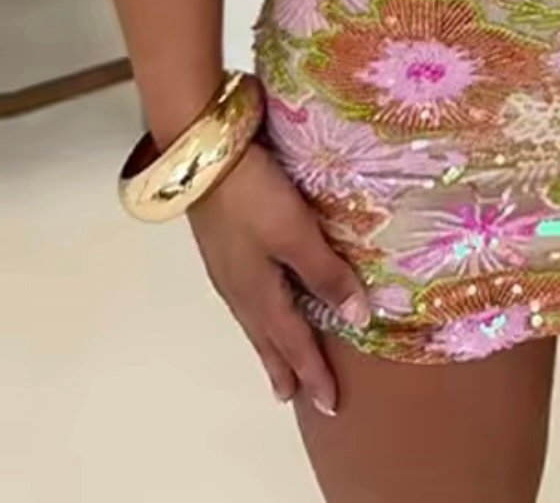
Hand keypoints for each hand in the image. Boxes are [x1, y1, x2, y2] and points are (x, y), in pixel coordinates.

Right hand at [188, 144, 369, 415]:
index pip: (294, 343)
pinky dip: (257, 315)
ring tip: (275, 359)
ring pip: (252, 319)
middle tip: (291, 396)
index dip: (313, 372)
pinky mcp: (221, 246)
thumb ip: (325, 273)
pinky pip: (245, 297)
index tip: (330, 404)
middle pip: (266, 338)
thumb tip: (357, 319)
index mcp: (260, 294)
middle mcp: (240, 289)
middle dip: (282, 367)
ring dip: (268, 343)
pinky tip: (259, 302)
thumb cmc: (254, 195)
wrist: (203, 155)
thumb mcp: (297, 234)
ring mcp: (227, 268)